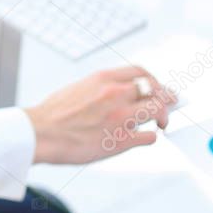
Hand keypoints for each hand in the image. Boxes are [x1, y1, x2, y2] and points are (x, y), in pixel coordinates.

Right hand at [24, 66, 176, 164]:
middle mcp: (117, 94)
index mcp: (104, 79)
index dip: (155, 80)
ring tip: (161, 123)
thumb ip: (101, 88)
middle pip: (156, 90)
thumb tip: (116, 91)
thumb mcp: (79, 87)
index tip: (158, 87)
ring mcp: (122, 117)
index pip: (142, 72)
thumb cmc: (54, 114)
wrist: (41, 133)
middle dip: (167, 97)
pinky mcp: (122, 140)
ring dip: (163, 117)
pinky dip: (150, 137)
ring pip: (158, 111)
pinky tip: (145, 138)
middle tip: (171, 104)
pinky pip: (149, 137)